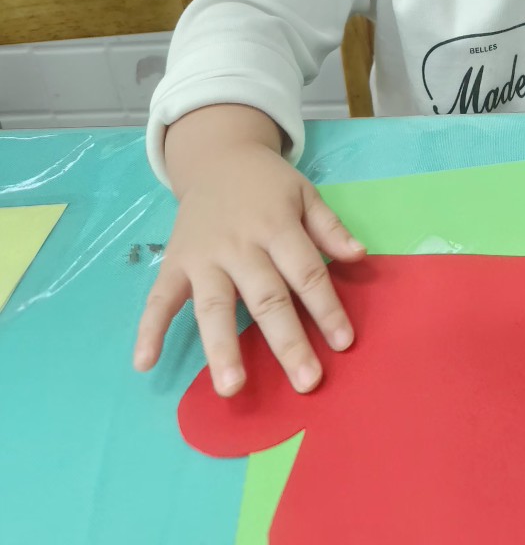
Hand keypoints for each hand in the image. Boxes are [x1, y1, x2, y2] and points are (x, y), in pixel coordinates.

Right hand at [134, 141, 365, 396]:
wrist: (217, 156)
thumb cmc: (267, 184)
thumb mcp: (305, 194)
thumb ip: (329, 227)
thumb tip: (360, 256)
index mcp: (277, 226)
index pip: (306, 273)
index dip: (327, 308)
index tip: (345, 344)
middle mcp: (240, 245)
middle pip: (267, 298)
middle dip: (287, 342)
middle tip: (306, 382)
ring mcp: (203, 256)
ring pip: (214, 306)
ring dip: (222, 347)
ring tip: (232, 388)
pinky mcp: (174, 263)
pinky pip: (159, 299)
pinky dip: (148, 329)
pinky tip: (144, 363)